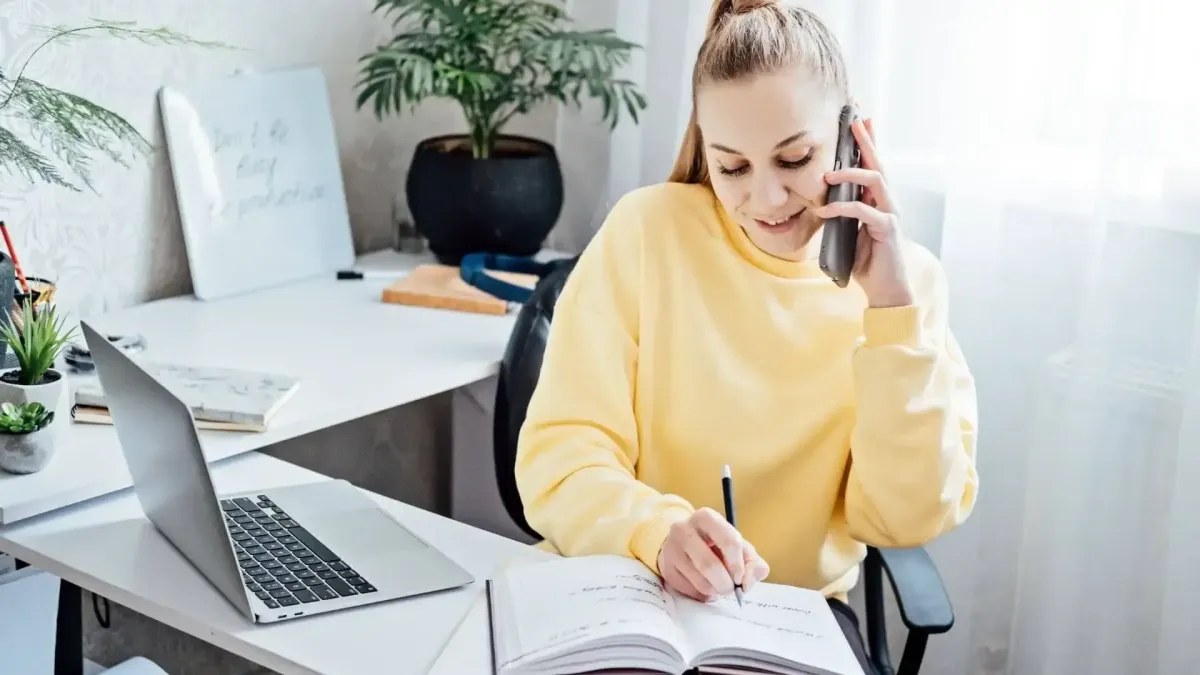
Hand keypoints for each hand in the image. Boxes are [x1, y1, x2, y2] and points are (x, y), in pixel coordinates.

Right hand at [657, 508, 769, 601]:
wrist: (683, 545)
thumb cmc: (716, 545)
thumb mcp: (738, 547)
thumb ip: (752, 562)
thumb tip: (747, 582)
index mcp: (706, 517)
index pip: (729, 541)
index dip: (738, 565)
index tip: (740, 578)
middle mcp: (684, 529)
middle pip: (710, 565)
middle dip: (726, 583)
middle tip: (731, 589)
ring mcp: (671, 549)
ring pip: (700, 581)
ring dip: (715, 591)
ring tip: (718, 586)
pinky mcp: (666, 569)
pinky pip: (690, 591)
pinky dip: (703, 595)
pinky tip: (705, 587)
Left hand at [816, 113, 913, 307]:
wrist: (885, 289)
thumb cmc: (867, 261)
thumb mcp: (848, 232)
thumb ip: (841, 213)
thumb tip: (821, 199)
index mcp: (878, 200)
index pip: (873, 165)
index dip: (866, 141)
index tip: (857, 118)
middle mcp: (888, 202)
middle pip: (878, 163)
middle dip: (866, 141)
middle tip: (853, 120)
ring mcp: (890, 214)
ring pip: (876, 181)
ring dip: (851, 174)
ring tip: (828, 174)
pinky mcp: (887, 230)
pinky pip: (864, 211)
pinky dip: (842, 209)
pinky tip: (824, 210)